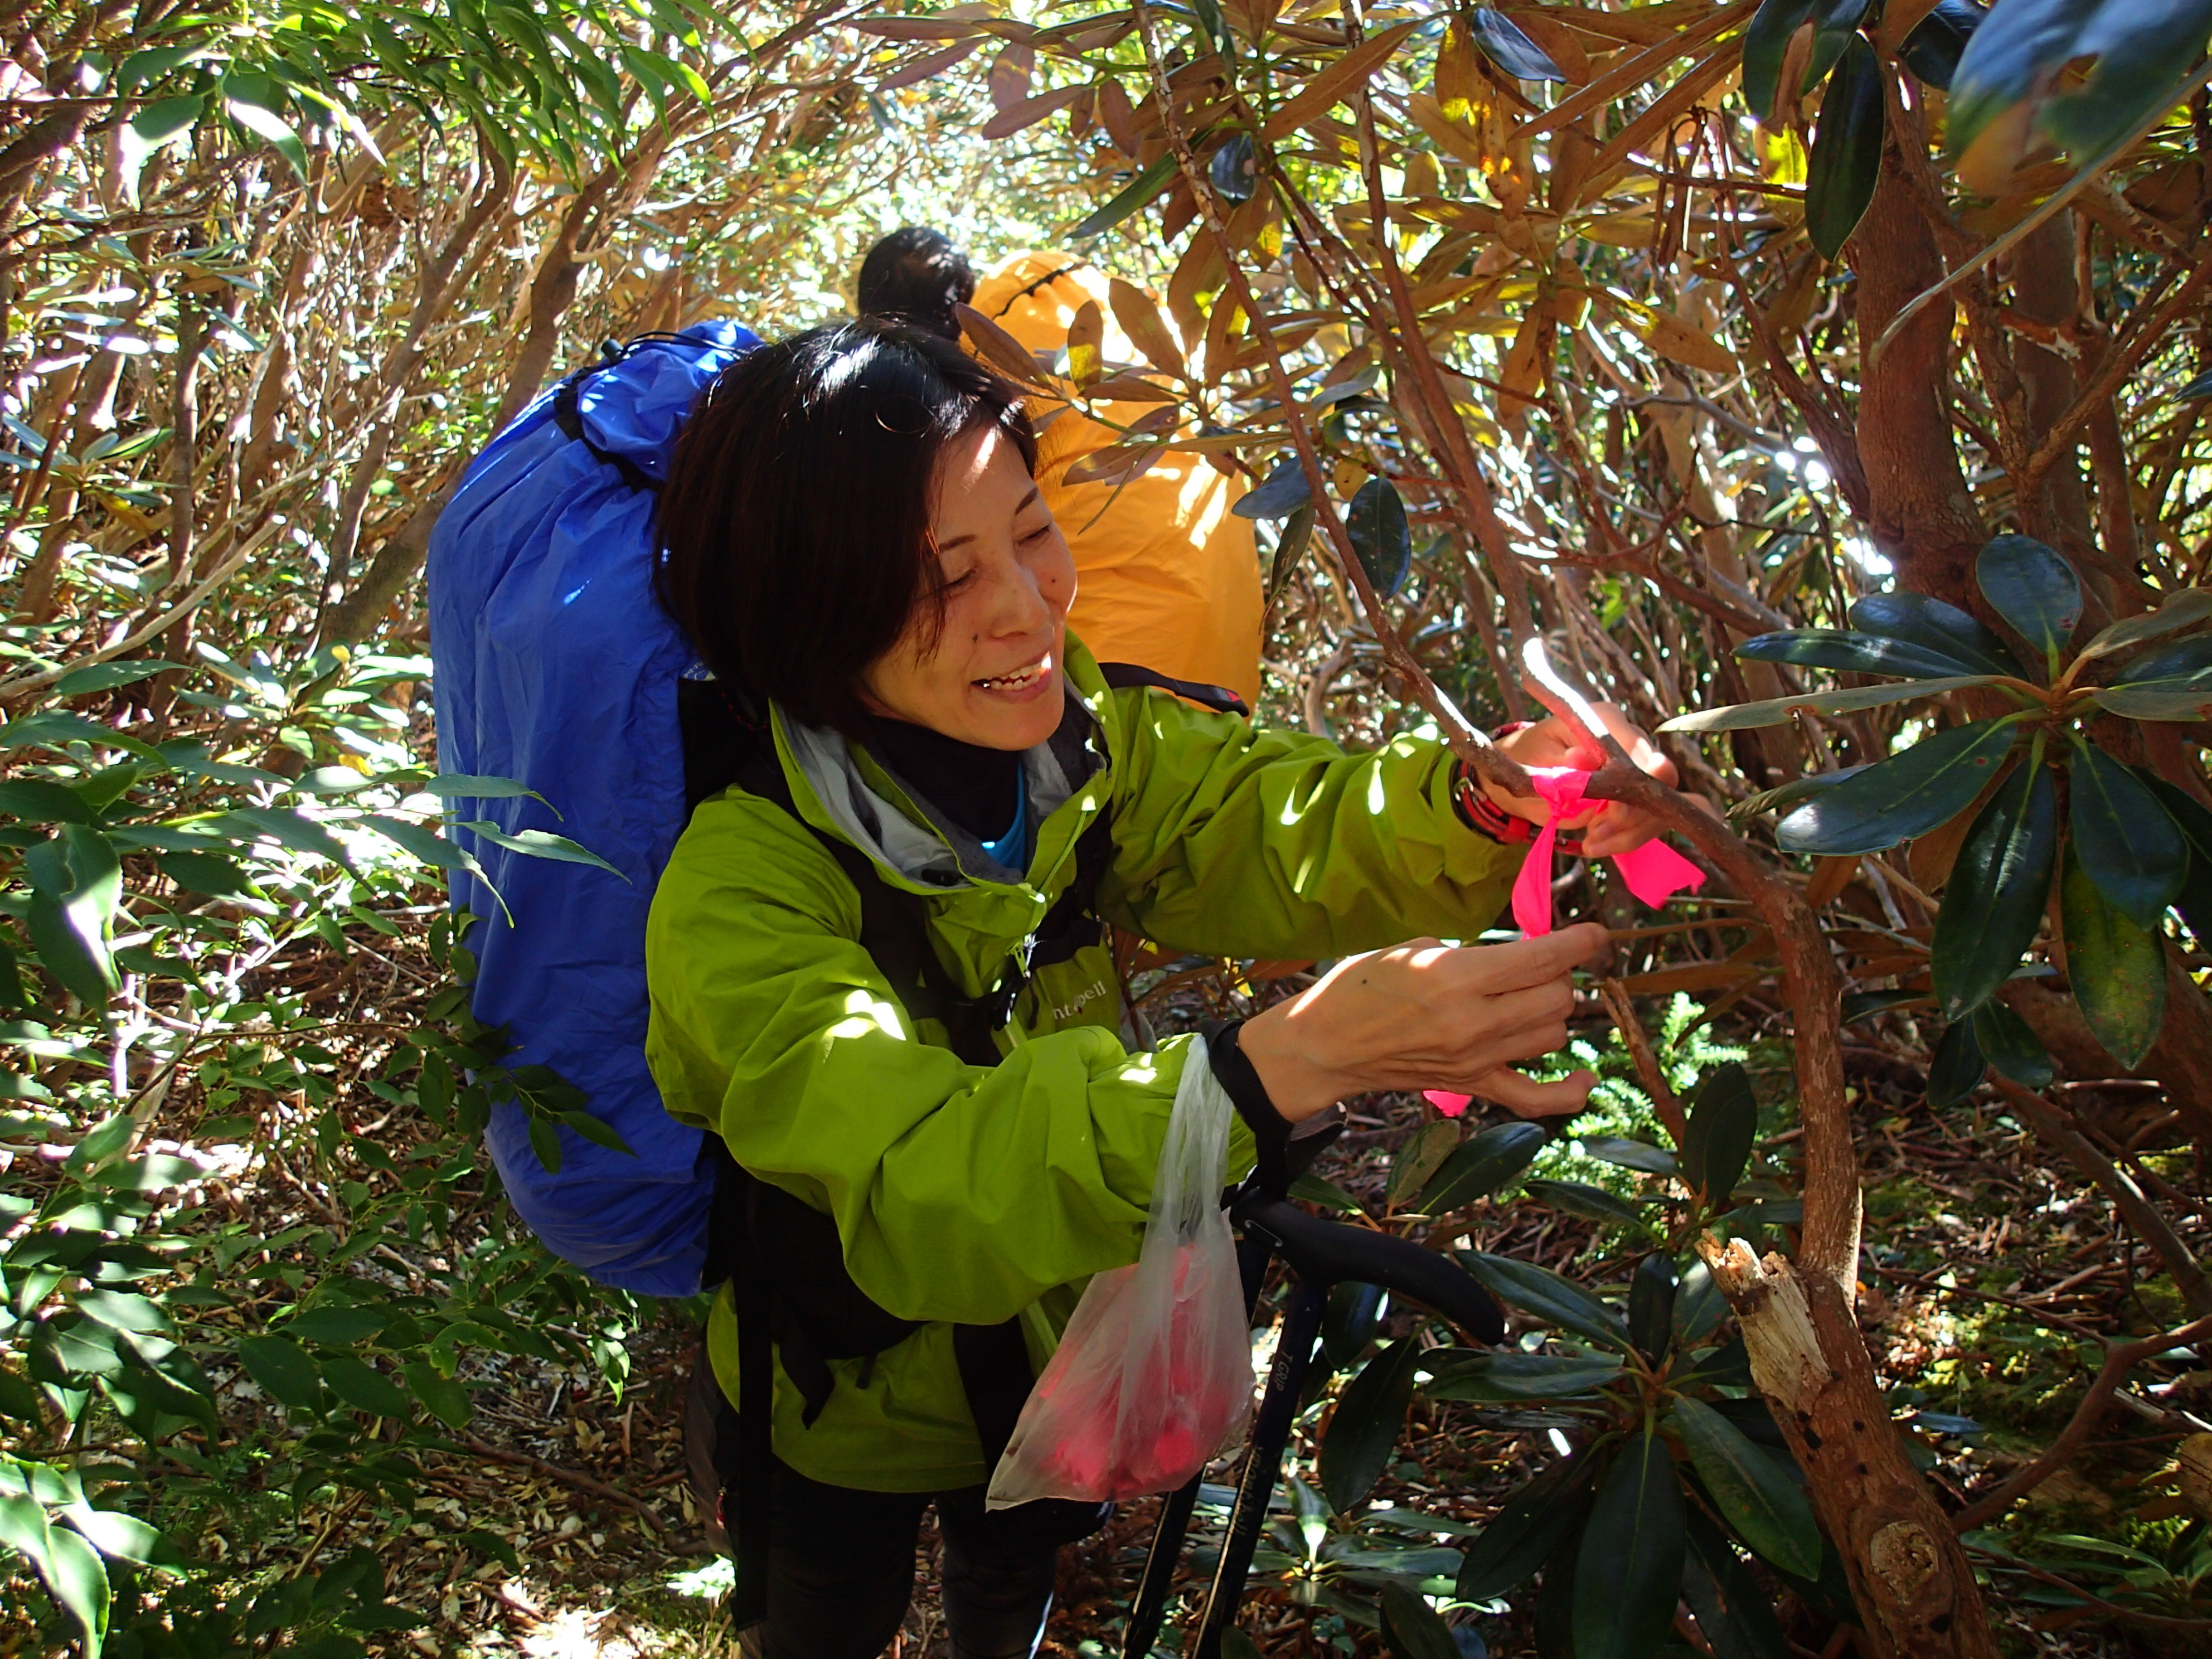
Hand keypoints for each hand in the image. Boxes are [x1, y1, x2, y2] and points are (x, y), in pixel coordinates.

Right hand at [1236, 924, 1610, 1121]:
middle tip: (1535, 965)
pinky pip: (1536, 1099)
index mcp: (1457, 976)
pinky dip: (1567, 1093)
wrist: (1326, 1043)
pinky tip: (1584, 1078)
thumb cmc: (1361, 986)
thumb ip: (1471, 953)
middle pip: (1557, 997)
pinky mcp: (1472, 1086)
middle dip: (1558, 974)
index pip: (1543, 958)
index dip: (1581, 942)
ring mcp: (1476, 1059)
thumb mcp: (1414, 948)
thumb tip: (1520, 957)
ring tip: (1529, 999)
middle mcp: (1473, 1021)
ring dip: (1552, 1012)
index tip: (1596, 934)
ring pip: (1553, 1034)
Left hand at [1490, 702, 1678, 859]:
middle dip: (1633, 814)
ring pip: (1658, 805)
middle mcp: (1631, 739)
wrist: (1526, 770)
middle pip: (1660, 779)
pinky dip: (1624, 839)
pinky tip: (1594, 845)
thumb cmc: (1528, 759)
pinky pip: (1647, 821)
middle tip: (1595, 833)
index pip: (1639, 749)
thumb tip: (1582, 760)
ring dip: (1629, 832)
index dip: (1635, 782)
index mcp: (1606, 720)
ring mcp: (1639, 767)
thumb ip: (1560, 764)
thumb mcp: (1535, 761)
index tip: (1612, 812)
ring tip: (1590, 842)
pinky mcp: (1638, 793)